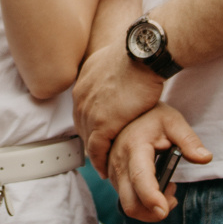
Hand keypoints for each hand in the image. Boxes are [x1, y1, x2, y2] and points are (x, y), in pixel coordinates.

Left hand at [73, 40, 164, 178]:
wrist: (142, 55)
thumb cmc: (136, 54)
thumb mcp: (111, 59)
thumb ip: (106, 72)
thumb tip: (112, 73)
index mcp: (83, 83)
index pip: (82, 110)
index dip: (89, 123)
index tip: (96, 133)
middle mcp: (81, 98)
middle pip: (82, 126)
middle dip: (90, 140)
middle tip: (100, 154)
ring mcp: (90, 112)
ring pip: (88, 139)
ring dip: (95, 154)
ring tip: (104, 165)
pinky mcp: (102, 123)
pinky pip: (97, 149)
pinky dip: (101, 161)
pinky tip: (106, 169)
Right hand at [108, 104, 209, 222]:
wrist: (125, 111)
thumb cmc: (153, 117)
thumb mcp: (173, 122)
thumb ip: (189, 141)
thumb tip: (206, 158)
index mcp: (134, 146)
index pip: (140, 177)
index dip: (151, 197)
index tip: (164, 211)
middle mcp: (119, 162)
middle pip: (131, 203)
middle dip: (153, 213)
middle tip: (173, 198)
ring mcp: (113, 172)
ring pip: (129, 205)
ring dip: (151, 207)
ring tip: (168, 186)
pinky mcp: (113, 178)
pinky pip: (126, 200)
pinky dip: (144, 202)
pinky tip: (157, 185)